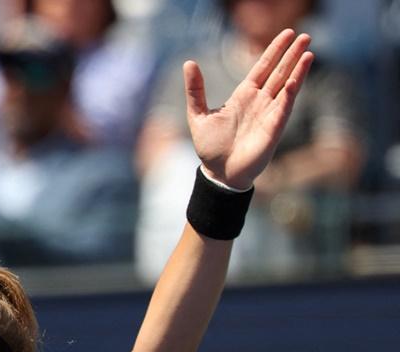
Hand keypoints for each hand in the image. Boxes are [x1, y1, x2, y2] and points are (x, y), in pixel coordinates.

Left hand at [184, 29, 312, 190]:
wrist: (218, 173)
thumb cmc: (210, 147)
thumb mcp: (198, 115)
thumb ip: (195, 90)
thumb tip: (188, 63)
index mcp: (244, 95)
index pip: (263, 67)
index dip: (274, 50)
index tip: (287, 33)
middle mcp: (260, 101)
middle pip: (279, 72)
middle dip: (291, 54)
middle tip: (305, 34)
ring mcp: (269, 113)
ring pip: (287, 86)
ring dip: (298, 69)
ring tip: (308, 51)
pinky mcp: (274, 128)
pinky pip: (284, 106)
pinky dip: (291, 92)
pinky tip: (296, 78)